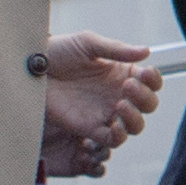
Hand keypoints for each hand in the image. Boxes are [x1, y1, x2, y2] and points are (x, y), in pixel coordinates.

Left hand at [35, 32, 162, 176]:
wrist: (31, 68)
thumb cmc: (58, 51)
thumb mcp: (88, 44)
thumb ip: (117, 49)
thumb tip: (147, 51)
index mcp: (121, 74)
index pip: (150, 82)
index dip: (154, 80)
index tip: (145, 72)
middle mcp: (117, 95)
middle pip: (148, 105)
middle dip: (145, 98)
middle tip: (127, 87)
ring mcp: (104, 113)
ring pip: (135, 126)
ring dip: (135, 118)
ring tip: (120, 104)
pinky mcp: (89, 128)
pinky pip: (112, 140)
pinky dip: (119, 135)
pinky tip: (113, 123)